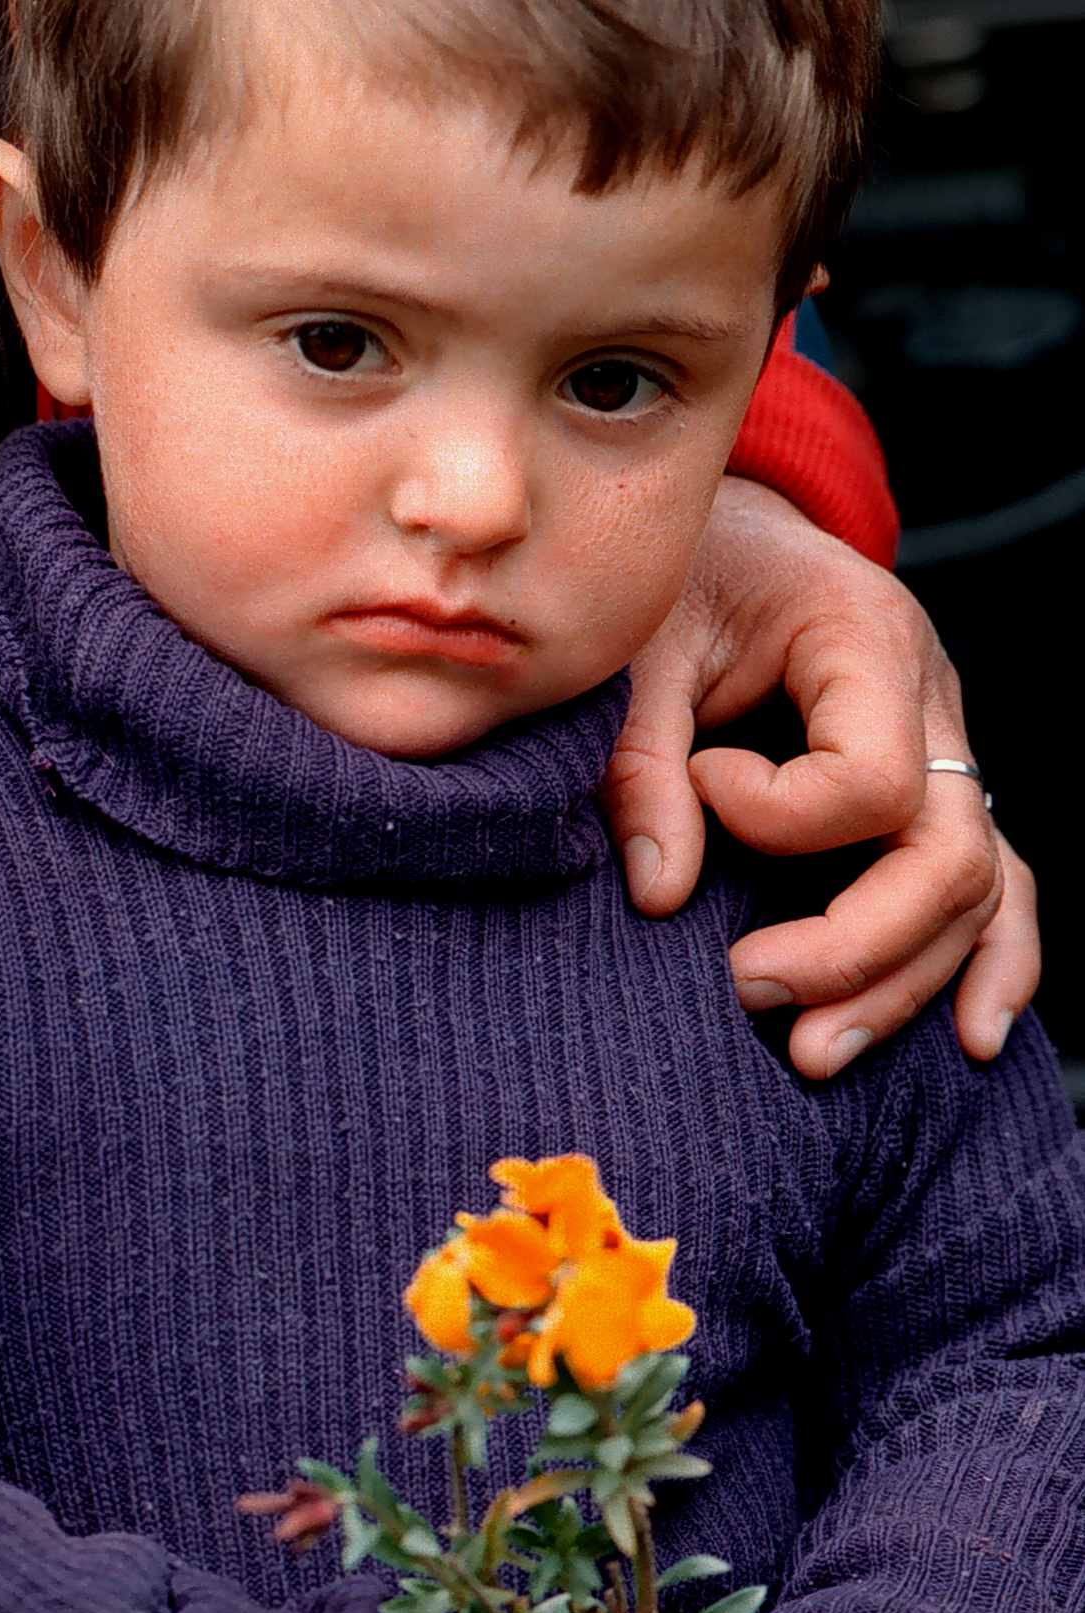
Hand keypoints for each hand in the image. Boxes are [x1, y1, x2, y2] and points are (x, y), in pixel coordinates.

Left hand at [600, 476, 1038, 1078]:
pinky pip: (995, 891)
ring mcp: (947, 756)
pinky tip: (969, 1038)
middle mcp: (933, 702)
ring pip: (978, 893)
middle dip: (855, 946)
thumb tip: (660, 893)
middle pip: (947, 854)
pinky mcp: (932, 802)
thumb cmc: (680, 579)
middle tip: (750, 991)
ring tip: (814, 1054)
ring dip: (902, 986)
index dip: (780, 818)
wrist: (725, 538)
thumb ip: (639, 756)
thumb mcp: (639, 643)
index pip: (872, 777)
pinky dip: (988, 966)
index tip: (700, 783)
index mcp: (866, 639)